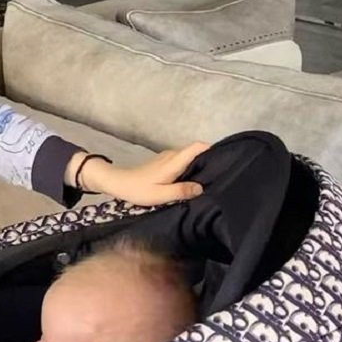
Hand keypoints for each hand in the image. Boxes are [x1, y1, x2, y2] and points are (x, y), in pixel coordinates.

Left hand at [72, 142, 209, 205]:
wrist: (118, 183)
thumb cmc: (138, 189)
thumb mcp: (160, 195)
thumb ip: (181, 191)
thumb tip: (201, 188)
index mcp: (174, 161)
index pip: (197, 147)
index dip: (212, 148)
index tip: (224, 157)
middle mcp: (172, 155)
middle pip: (196, 151)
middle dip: (209, 158)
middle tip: (221, 172)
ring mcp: (167, 157)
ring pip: (189, 156)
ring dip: (199, 164)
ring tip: (209, 178)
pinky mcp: (163, 162)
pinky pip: (182, 161)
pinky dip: (190, 167)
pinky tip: (192, 180)